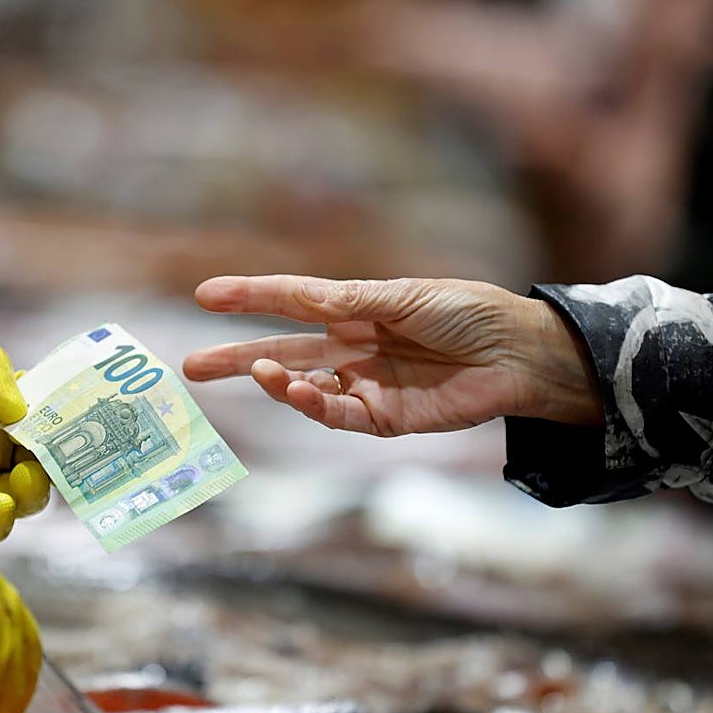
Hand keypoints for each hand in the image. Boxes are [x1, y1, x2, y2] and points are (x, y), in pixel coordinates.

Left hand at [0, 322, 48, 546]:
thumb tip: (20, 410)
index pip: (48, 414)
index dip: (68, 417)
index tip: (81, 418)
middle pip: (46, 460)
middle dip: (61, 460)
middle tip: (52, 454)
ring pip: (25, 497)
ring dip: (35, 491)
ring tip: (20, 479)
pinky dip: (2, 521)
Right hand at [183, 275, 602, 435]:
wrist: (520, 354)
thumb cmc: (468, 312)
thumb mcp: (403, 297)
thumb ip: (348, 303)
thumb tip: (298, 299)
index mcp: (357, 309)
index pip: (291, 301)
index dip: (250, 296)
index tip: (206, 293)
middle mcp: (353, 347)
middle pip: (282, 352)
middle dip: (236, 358)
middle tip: (191, 366)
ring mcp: (365, 385)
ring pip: (303, 388)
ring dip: (277, 382)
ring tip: (257, 374)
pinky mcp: (383, 419)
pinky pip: (336, 415)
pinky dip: (313, 406)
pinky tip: (299, 392)